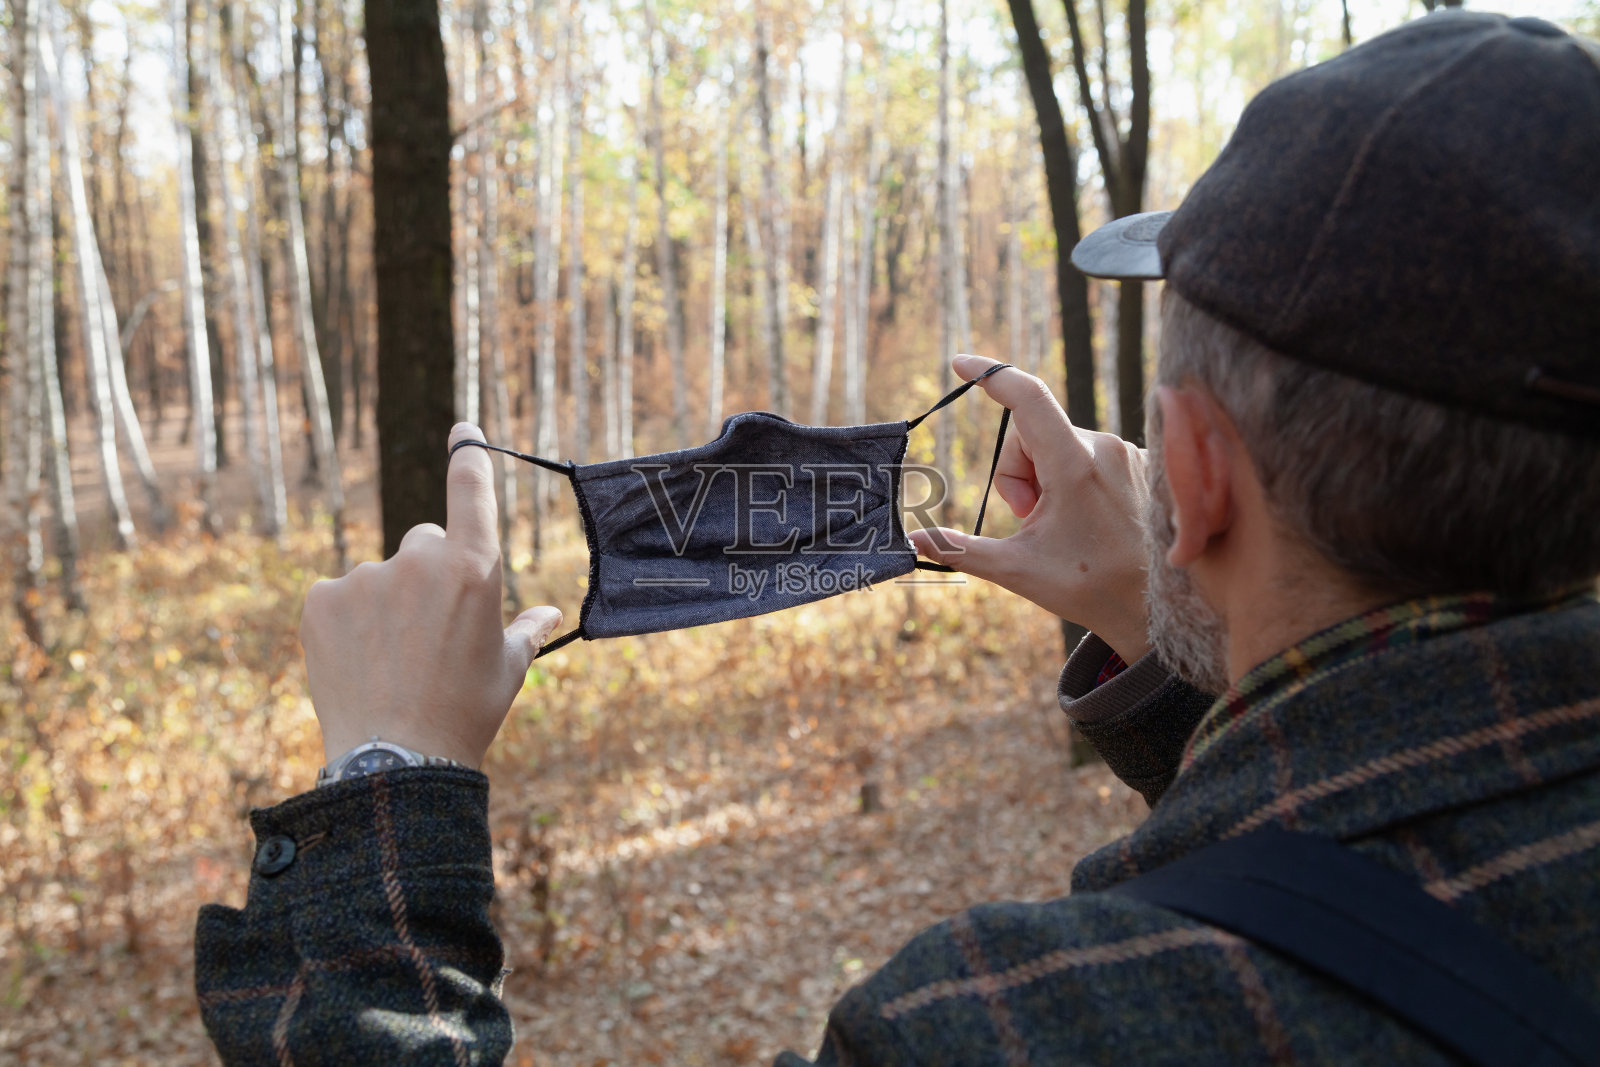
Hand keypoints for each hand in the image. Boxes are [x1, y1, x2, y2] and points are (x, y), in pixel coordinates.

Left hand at [300, 423, 562, 768]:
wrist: (397, 761)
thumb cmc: (466, 714)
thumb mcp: (509, 670)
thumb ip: (527, 630)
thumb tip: (550, 613)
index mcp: (474, 568)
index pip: (471, 491)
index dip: (469, 455)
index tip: (463, 429)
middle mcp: (419, 558)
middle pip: (423, 542)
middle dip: (427, 576)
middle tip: (429, 636)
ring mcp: (366, 576)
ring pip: (380, 576)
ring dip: (385, 604)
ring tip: (391, 663)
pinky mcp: (322, 598)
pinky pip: (339, 596)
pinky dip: (347, 621)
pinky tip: (358, 663)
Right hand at [909, 355, 1151, 662]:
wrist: (1154, 609)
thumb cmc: (1086, 587)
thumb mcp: (1016, 569)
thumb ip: (960, 549)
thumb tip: (912, 540)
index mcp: (1074, 464)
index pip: (1026, 397)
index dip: (990, 374)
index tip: (960, 363)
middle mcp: (1105, 447)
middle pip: (1031, 433)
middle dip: (1017, 472)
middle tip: (1029, 520)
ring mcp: (1128, 453)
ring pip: (1057, 444)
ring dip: (1045, 479)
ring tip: (1062, 525)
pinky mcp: (1142, 462)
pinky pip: (1087, 453)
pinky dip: (1072, 479)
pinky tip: (1086, 518)